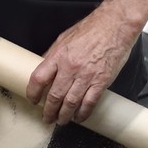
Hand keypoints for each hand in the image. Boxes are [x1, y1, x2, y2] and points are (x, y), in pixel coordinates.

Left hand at [27, 9, 139, 125]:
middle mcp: (71, 67)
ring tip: (61, 121)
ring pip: (71, 102)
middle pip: (54, 95)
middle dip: (49, 110)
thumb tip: (44, 67)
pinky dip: (83, 113)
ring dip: (64, 115)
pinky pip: (90, 102)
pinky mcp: (101, 81)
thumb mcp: (65, 38)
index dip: (33, 92)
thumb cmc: (92, 29)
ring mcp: (86, 76)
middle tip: (47, 118)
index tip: (32, 99)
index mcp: (59, 55)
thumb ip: (53, 54)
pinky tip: (79, 117)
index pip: (39, 78)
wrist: (115, 26)